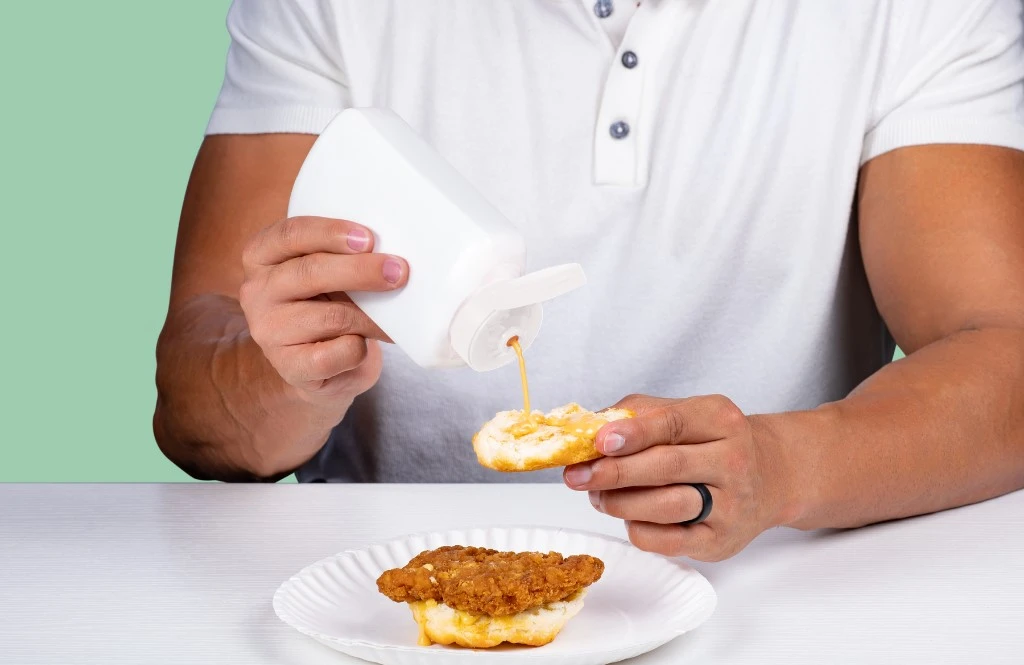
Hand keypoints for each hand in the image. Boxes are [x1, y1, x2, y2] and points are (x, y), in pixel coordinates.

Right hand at [239, 216, 406, 405]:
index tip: (369, 239)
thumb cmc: (328, 306)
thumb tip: (392, 257)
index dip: (331, 233)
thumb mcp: (327, 272)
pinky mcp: (290, 367)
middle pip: (311, 272)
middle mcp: (257, 291)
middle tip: (398, 272)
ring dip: (372, 317)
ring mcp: (269, 331)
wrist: (318, 366)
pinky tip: (364, 346)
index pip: (291, 234)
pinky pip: (337, 353)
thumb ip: (344, 257)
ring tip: (396, 318)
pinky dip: (360, 350)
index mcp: (262, 256)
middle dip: (361, 270)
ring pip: (332, 316)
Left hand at [563, 395, 790, 560]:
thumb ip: (639, 414)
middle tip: (578, 476)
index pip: (673, 423)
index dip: (633, 433)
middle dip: (615, 472)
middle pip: (667, 466)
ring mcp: (730, 504)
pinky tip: (627, 516)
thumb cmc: (713, 441)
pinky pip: (668, 541)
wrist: (769, 476)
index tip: (599, 441)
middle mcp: (732, 460)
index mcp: (720, 420)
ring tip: (597, 496)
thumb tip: (589, 428)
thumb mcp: (686, 413)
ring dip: (621, 502)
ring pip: (666, 506)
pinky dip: (638, 529)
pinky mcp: (720, 540)